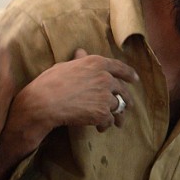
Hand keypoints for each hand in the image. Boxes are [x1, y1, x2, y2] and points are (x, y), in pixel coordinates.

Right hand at [9, 49, 137, 144]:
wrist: (44, 102)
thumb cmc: (50, 82)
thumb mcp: (64, 65)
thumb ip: (78, 60)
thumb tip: (82, 51)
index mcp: (96, 63)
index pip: (119, 67)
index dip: (129, 74)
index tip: (135, 80)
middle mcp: (105, 78)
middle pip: (122, 90)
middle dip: (126, 99)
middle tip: (127, 106)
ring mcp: (105, 96)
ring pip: (118, 107)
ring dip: (117, 115)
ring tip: (116, 123)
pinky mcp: (102, 113)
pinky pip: (109, 120)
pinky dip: (106, 125)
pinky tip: (100, 128)